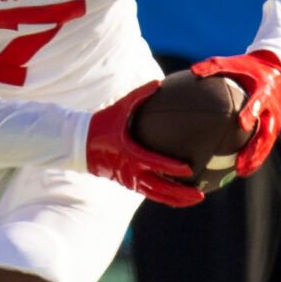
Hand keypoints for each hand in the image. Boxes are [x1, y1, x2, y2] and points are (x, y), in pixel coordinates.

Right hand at [86, 81, 206, 206]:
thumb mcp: (120, 108)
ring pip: (157, 195)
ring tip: (195, 199)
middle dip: (181, 193)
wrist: (79, 144)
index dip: (172, 168)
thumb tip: (159, 82)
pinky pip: (150, 193)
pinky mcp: (128, 183)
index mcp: (130, 154)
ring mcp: (130, 180)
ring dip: (176, 199)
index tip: (190, 169)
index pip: (155, 164)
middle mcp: (131, 171)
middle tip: (200, 195)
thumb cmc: (102, 124)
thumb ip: (139, 95)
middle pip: (160, 188)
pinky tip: (179, 196)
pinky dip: (166, 196)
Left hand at [189, 50, 280, 174]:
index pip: (259, 102)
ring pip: (267, 142)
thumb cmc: (248, 68)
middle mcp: (272, 108)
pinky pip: (264, 144)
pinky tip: (242, 169)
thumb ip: (214, 66)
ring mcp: (275, 120)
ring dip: (256, 158)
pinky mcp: (273, 127)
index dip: (252, 113)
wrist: (275, 71)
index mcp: (264, 91)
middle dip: (256, 147)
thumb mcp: (233, 63)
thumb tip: (193, 71)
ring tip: (241, 171)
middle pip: (267, 131)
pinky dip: (255, 157)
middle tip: (241, 160)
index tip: (242, 123)